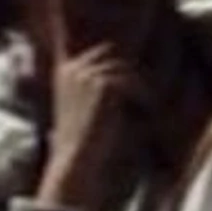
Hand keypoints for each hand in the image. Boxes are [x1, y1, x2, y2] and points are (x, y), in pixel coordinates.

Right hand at [38, 44, 137, 210]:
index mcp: (65, 70)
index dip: (121, 67)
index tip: (135, 84)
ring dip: (140, 87)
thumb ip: (99, 81)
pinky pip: (134, 82)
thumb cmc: (85, 136)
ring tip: (146, 105)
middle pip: (117, 57)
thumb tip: (131, 66)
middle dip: (132, 74)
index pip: (103, 52)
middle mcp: (73, 69)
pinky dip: (143, 96)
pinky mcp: (103, 85)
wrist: (77, 158)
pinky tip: (146, 111)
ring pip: (128, 70)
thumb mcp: (85, 103)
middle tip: (145, 95)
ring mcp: (87, 75)